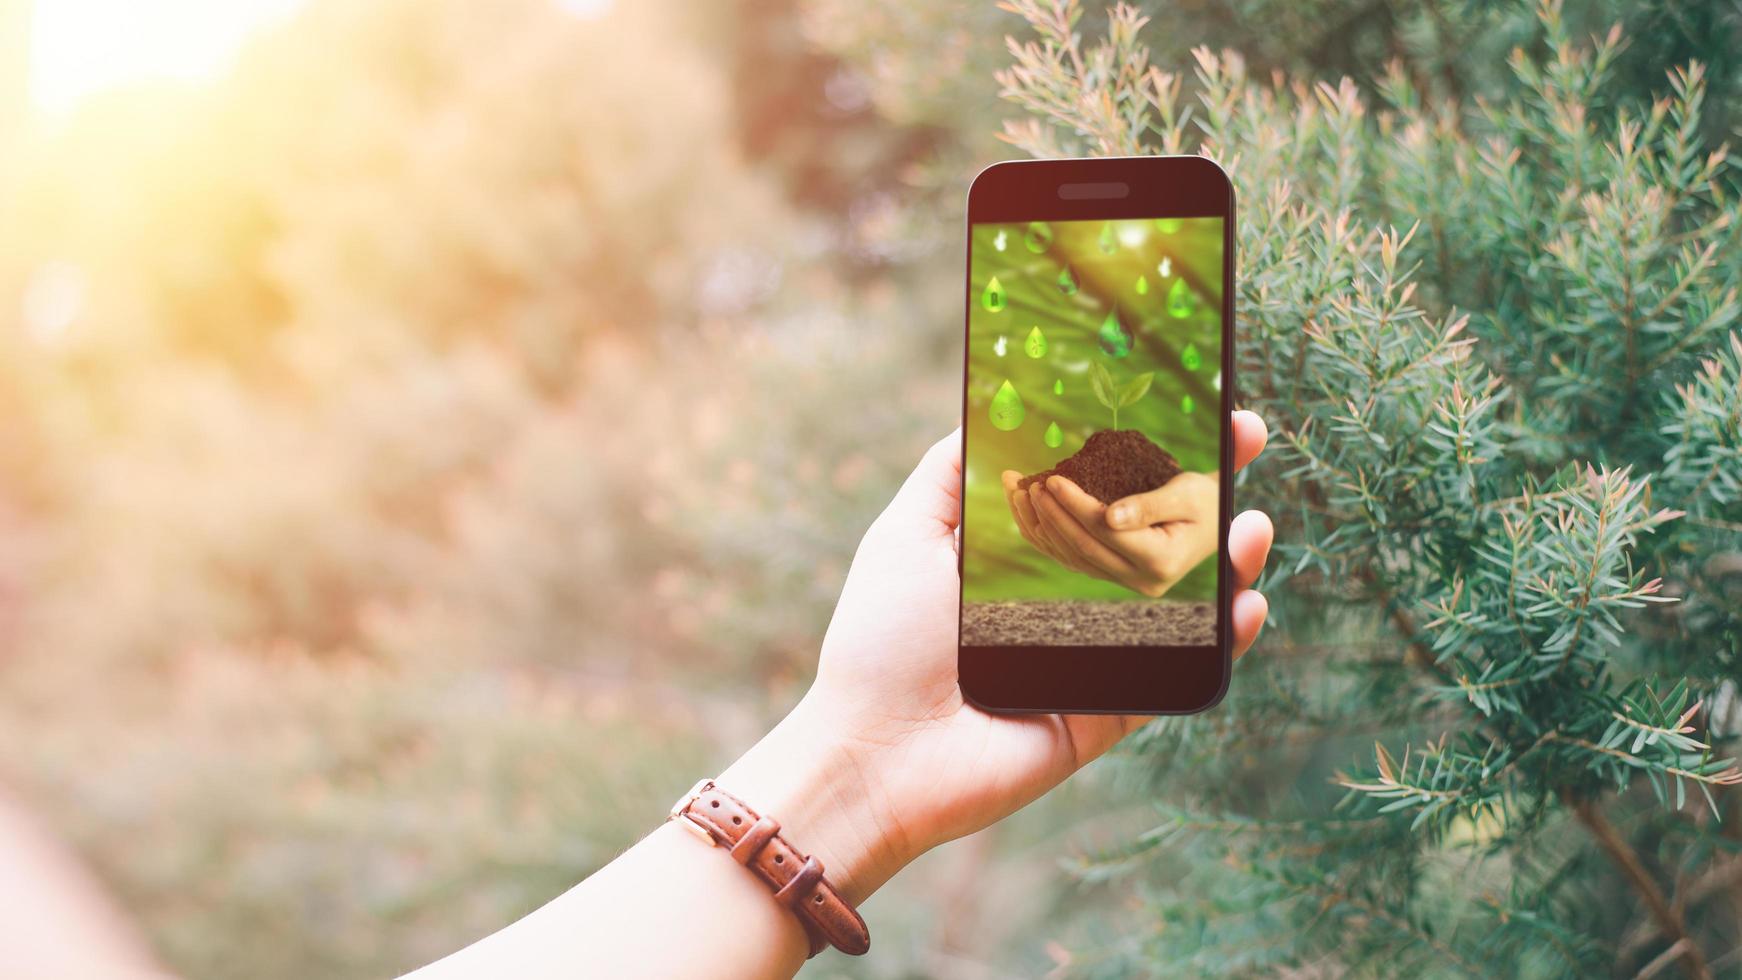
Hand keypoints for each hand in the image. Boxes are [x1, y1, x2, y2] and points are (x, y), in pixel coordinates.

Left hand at [717, 411, 1272, 907]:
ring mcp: (1093, 656)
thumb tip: (991, 404)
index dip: (1145, 448)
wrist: (872, 753)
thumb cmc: (880, 640)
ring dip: (1229, 560)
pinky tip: (1248, 605)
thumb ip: (949, 473)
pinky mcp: (1107, 714)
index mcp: (1022, 553)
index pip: (1099, 489)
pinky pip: (1178, 677)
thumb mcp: (906, 534)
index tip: (1190, 401)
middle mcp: (1065, 599)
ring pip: (1181, 604)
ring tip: (1251, 524)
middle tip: (1247, 437)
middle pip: (1152, 535)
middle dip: (1207, 485)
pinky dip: (1223, 644)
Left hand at [1002, 462, 1223, 597]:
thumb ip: (1150, 505)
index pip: (1106, 531)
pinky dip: (1046, 535)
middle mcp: (1142, 580)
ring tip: (1017, 491)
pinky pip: (1072, 558)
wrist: (1218, 524)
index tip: (1052, 478)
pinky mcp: (1114, 575)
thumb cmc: (1205, 500)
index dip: (1075, 504)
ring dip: (1039, 524)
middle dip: (1049, 513)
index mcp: (1161, 560)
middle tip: (1027, 484)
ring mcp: (1126, 582)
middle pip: (1083, 547)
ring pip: (1071, 556)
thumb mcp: (1188, 494)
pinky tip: (1027, 510)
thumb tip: (1110, 516)